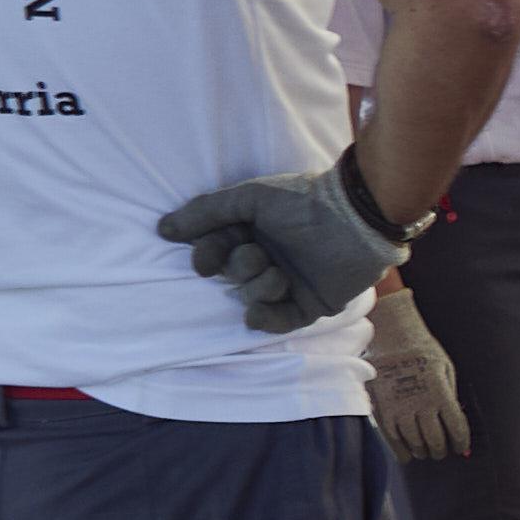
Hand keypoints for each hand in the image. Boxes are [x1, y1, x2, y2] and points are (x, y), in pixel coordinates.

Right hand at [156, 163, 404, 333]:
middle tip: (257, 256)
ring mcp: (289, 282)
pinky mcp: (310, 305)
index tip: (206, 260)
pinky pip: (278, 322)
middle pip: (231, 275)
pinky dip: (265, 320)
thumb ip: (207, 212)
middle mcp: (267, 256)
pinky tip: (258, 313)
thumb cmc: (304, 201)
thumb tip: (162, 229)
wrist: (357, 218)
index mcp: (252, 231)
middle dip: (238, 269)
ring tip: (278, 274)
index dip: (206, 258)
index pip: (215, 251)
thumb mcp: (251, 197)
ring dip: (258, 288)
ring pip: (253, 298)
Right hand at [361, 284, 468, 456]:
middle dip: (441, 450)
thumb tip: (456, 422)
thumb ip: (450, 395)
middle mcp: (420, 404)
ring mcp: (399, 408)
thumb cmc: (422, 350)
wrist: (391, 336)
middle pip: (435, 440)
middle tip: (442, 451)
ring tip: (426, 451)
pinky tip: (407, 456)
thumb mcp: (446, 368)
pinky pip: (392, 439)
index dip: (461, 442)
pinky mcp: (381, 409)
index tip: (461, 447)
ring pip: (414, 443)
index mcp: (441, 393)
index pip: (456, 428)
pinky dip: (401, 452)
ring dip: (423, 451)